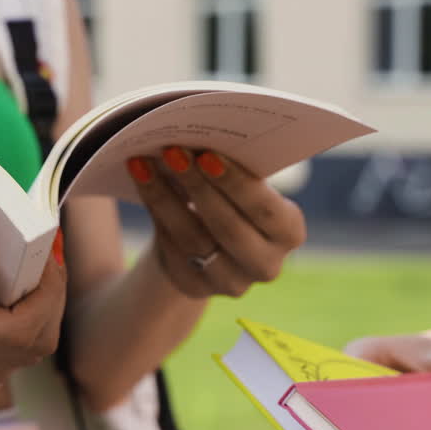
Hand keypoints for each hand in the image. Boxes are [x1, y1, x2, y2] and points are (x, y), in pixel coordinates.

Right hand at [0, 220, 66, 383]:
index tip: (45, 247)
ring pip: (23, 352)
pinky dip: (21, 319)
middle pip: (32, 345)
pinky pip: (3, 350)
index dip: (48, 291)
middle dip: (52, 297)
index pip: (19, 329)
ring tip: (32, 264)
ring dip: (41, 309)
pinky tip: (8, 282)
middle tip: (45, 250)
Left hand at [127, 148, 305, 298]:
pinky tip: (142, 183)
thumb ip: (230, 169)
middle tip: (172, 152)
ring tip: (144, 163)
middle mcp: (266, 264)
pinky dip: (156, 212)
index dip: (235, 183)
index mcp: (288, 231)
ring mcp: (231, 282)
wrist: (209, 242)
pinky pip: (172, 249)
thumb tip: (195, 141)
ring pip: (193, 239)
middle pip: (228, 227)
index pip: (264, 209)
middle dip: (197, 186)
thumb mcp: (241, 186)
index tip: (206, 154)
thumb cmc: (232, 199)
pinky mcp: (197, 288)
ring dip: (166, 198)